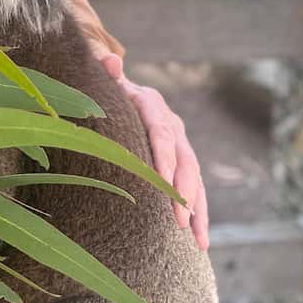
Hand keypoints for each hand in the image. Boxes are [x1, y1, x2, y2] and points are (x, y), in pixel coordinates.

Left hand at [95, 52, 208, 251]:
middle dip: (183, 190)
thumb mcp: (103, 80)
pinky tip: (199, 241)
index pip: (160, 132)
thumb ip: (105, 72)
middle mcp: (171, 124)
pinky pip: (196, 189)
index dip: (163, 156)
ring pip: (195, 178)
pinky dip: (199, 214)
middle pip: (184, 159)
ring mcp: (180, 144)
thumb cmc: (105, 90)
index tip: (162, 181)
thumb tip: (110, 60)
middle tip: (178, 219)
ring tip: (197, 240)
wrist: (119, 91)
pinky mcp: (183, 162)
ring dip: (198, 209)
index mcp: (152, 105)